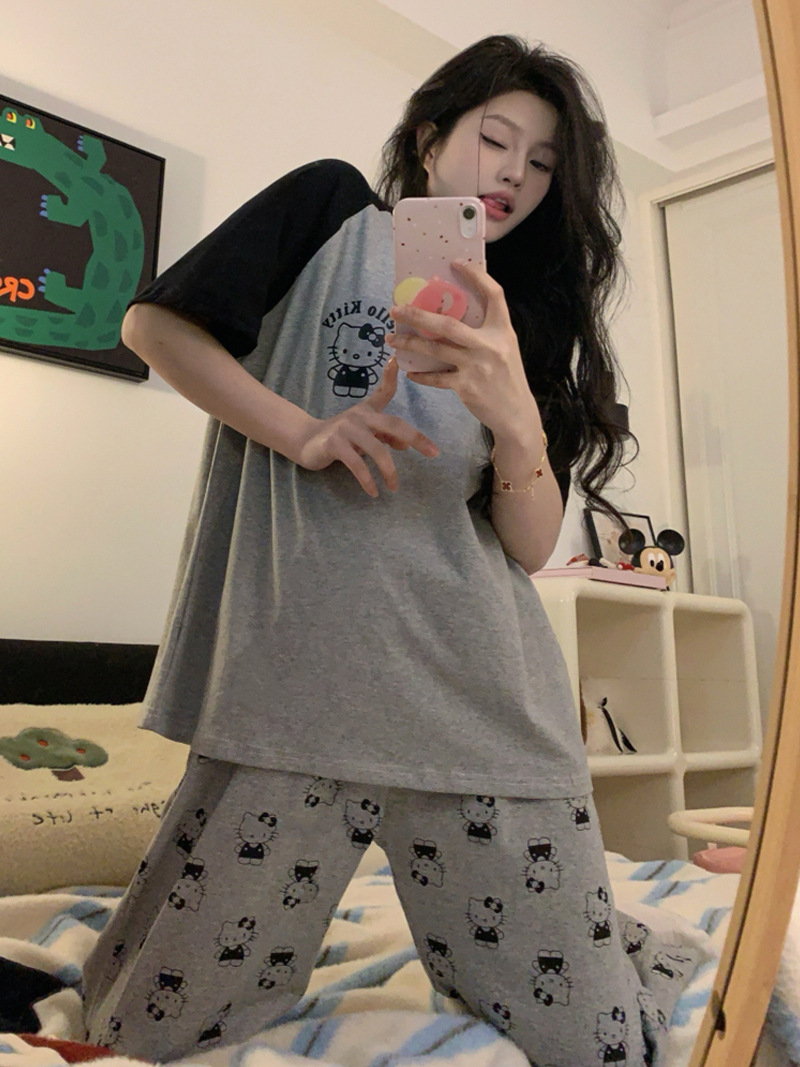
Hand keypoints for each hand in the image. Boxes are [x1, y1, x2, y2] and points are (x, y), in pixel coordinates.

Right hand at [295, 357, 438, 496]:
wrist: (305, 442)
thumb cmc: (340, 437)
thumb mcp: (363, 432)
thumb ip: (385, 435)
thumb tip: (405, 444)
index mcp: (368, 411)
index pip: (384, 392)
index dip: (391, 376)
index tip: (397, 361)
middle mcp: (359, 416)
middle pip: (393, 424)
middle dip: (416, 438)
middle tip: (433, 453)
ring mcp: (346, 429)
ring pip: (377, 450)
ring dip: (389, 471)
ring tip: (394, 487)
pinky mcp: (335, 444)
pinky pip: (357, 464)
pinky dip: (367, 480)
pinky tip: (374, 492)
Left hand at [387, 260, 538, 438]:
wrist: (516, 413)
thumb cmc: (507, 377)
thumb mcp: (505, 348)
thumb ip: (486, 332)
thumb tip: (454, 312)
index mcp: (502, 331)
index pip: (494, 294)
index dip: (476, 276)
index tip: (456, 263)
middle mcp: (489, 345)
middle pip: (448, 324)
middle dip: (418, 315)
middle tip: (395, 309)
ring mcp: (476, 366)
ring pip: (435, 349)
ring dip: (410, 343)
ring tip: (391, 338)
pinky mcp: (466, 387)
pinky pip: (436, 378)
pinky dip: (420, 375)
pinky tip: (409, 371)